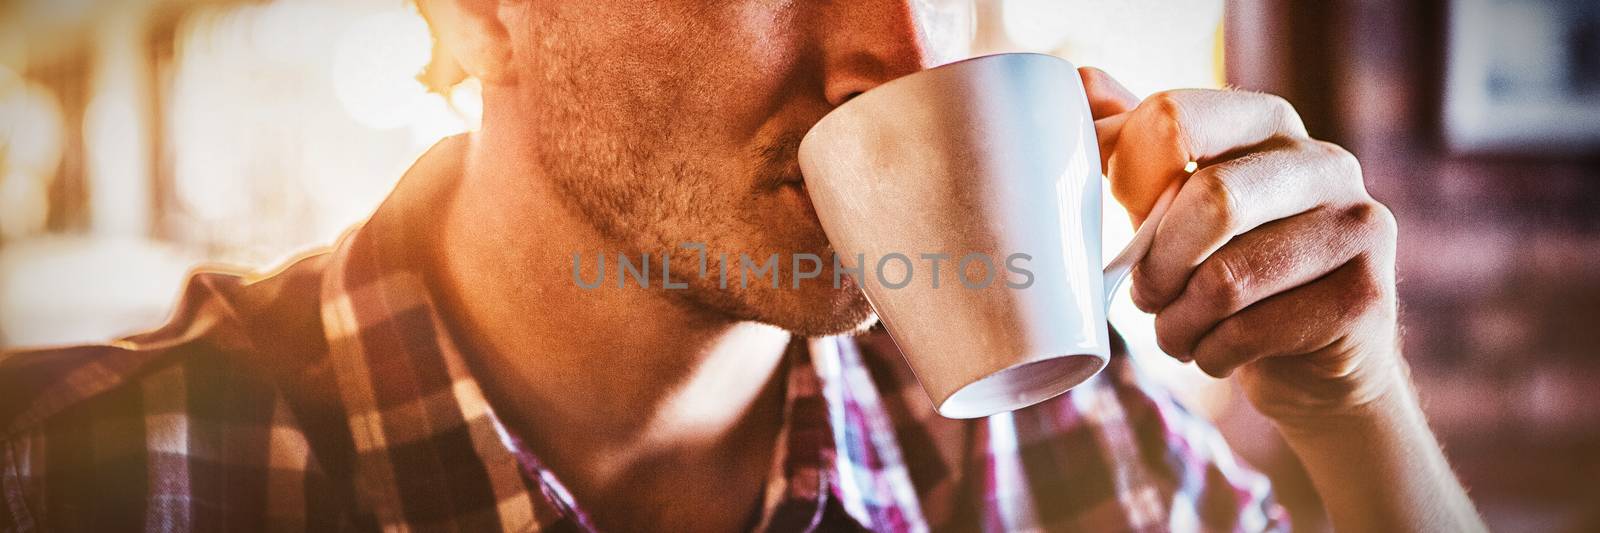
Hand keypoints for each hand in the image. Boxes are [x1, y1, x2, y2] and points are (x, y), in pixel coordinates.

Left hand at [1081, 68, 1404, 422]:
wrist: (1312, 361)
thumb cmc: (1228, 266)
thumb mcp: (1178, 204)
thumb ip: (1139, 149)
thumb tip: (1083, 84)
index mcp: (1268, 121)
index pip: (1176, 117)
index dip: (1127, 176)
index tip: (1124, 222)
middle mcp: (1324, 162)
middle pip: (1210, 200)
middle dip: (1158, 265)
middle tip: (1148, 294)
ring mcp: (1357, 225)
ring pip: (1227, 280)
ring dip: (1178, 322)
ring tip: (1177, 331)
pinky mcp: (1366, 297)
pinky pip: (1253, 331)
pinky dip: (1212, 353)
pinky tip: (1217, 352)